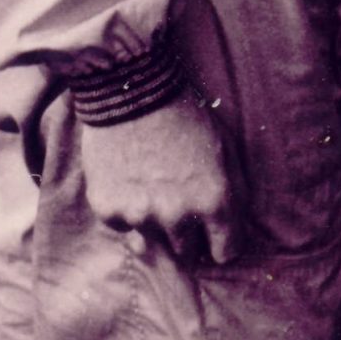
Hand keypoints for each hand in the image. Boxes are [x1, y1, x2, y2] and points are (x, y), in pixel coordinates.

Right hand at [79, 94, 239, 264]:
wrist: (130, 88)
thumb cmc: (184, 114)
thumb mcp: (224, 147)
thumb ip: (231, 192)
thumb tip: (232, 229)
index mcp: (213, 201)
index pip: (226, 252)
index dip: (222, 242)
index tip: (215, 235)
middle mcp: (178, 216)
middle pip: (187, 251)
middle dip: (187, 233)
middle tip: (178, 201)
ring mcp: (140, 216)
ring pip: (152, 241)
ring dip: (154, 222)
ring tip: (151, 185)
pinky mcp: (108, 210)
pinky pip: (122, 225)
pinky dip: (125, 209)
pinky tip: (128, 178)